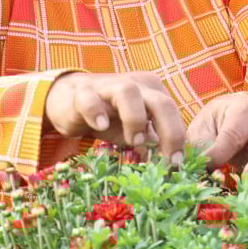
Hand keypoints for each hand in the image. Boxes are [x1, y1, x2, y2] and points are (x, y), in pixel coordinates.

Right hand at [44, 71, 184, 163]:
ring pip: (128, 92)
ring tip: (134, 141)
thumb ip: (151, 141)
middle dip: (169, 131)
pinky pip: (89, 98)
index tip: (176, 162)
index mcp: (152, 92)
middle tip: (165, 158)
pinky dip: (96, 112)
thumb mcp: (133, 131)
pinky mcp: (82, 92)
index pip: (173, 112)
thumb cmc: (109, 116)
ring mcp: (108, 86)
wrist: (69, 100)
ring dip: (135, 119)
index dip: (178, 137)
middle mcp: (135, 85)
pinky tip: (101, 127)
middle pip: (161, 102)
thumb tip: (170, 163)